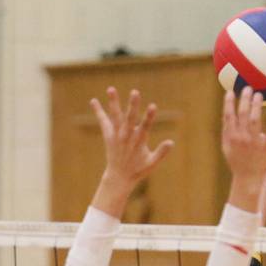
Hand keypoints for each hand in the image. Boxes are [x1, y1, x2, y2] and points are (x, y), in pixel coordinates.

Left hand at [90, 87, 173, 217]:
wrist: (119, 177)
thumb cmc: (138, 169)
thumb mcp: (152, 163)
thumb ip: (161, 152)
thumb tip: (171, 143)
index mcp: (139, 141)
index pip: (146, 126)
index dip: (150, 116)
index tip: (153, 105)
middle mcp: (127, 136)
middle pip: (130, 118)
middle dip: (133, 105)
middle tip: (135, 92)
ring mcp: (117, 135)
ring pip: (115, 116)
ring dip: (114, 102)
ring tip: (111, 89)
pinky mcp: (109, 136)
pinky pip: (103, 122)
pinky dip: (99, 112)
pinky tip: (93, 101)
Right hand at [221, 87, 265, 211]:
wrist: (248, 179)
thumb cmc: (237, 163)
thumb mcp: (227, 148)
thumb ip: (227, 131)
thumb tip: (227, 115)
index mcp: (231, 137)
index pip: (228, 116)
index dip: (229, 102)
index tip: (230, 91)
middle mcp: (242, 138)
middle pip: (243, 114)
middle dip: (245, 99)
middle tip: (248, 88)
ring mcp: (254, 142)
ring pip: (256, 120)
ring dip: (257, 105)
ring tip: (260, 94)